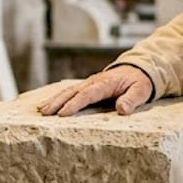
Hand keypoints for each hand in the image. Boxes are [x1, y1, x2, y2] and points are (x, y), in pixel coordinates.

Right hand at [36, 65, 153, 116]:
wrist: (137, 69)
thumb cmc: (139, 82)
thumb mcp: (140, 90)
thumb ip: (132, 100)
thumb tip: (122, 109)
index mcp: (106, 83)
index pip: (88, 94)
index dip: (75, 104)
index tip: (63, 114)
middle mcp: (94, 82)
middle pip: (73, 92)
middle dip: (58, 102)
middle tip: (45, 113)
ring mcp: (88, 83)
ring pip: (68, 91)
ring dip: (54, 100)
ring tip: (41, 110)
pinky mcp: (86, 87)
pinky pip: (69, 92)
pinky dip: (57, 98)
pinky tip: (47, 105)